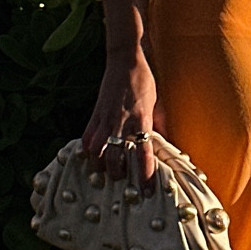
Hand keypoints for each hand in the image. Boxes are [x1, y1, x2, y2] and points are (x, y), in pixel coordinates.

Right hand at [82, 49, 163, 187]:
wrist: (124, 59)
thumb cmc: (143, 80)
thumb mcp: (155, 103)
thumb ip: (156, 124)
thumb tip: (163, 143)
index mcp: (141, 119)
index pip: (144, 152)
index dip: (144, 174)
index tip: (146, 190)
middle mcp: (122, 121)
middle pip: (115, 156)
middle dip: (116, 173)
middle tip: (121, 181)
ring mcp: (106, 117)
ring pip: (96, 149)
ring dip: (99, 164)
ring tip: (103, 171)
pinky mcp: (95, 113)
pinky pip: (87, 136)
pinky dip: (87, 149)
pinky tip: (90, 155)